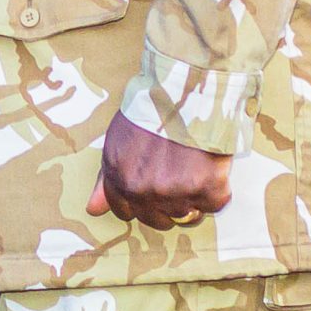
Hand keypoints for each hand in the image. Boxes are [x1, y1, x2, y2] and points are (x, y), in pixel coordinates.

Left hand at [88, 112, 231, 229]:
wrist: (187, 90)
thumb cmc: (152, 111)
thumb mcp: (118, 141)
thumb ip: (106, 179)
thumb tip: (93, 210)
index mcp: (119, 179)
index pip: (125, 212)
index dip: (141, 203)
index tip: (154, 189)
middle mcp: (144, 191)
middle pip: (157, 220)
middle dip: (167, 204)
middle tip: (178, 175)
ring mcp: (176, 192)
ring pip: (188, 215)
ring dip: (193, 197)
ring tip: (194, 167)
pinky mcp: (207, 189)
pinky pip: (215, 204)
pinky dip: (217, 189)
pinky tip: (211, 165)